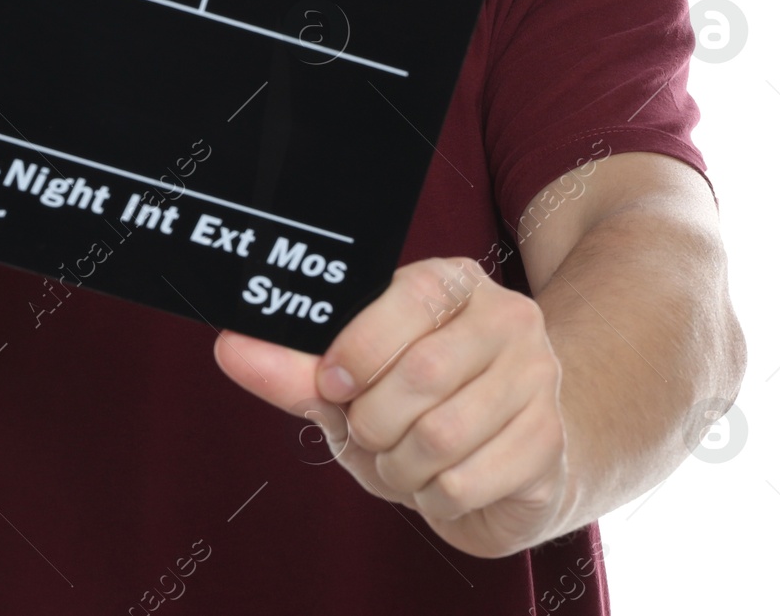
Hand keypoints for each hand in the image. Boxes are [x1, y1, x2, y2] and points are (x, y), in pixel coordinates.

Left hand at [214, 256, 572, 558]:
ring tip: (398, 459)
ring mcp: (537, 379)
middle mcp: (506, 319)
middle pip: (421, 374)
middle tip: (366, 432)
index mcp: (452, 283)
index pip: (409, 297)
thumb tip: (230, 348)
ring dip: (398, 465)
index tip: (331, 382)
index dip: (360, 347)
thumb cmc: (421, 407)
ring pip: (441, 436)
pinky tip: (436, 482)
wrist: (509, 458)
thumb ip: (295, 368)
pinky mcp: (549, 443)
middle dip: (372, 421)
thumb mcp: (354, 381)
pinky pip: (466, 482)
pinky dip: (431, 496)